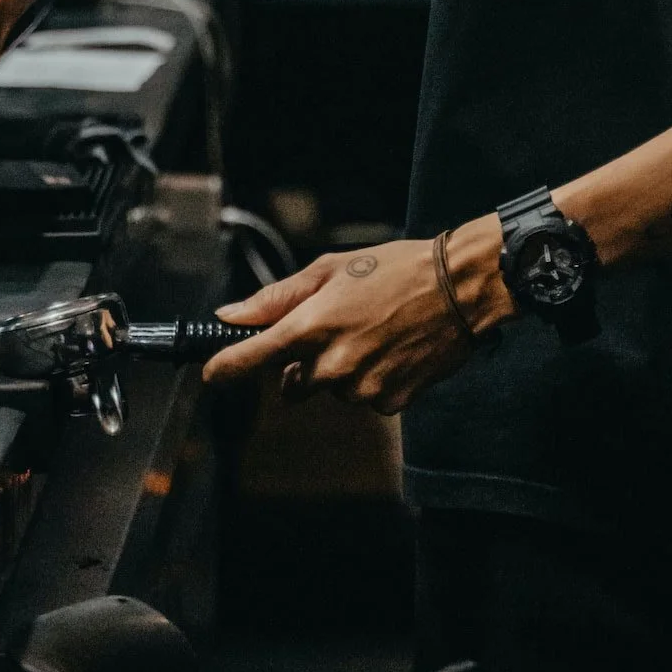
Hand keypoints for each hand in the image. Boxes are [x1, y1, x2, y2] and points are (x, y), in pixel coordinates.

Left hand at [203, 217, 513, 413]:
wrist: (460, 288)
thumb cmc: (395, 269)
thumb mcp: (331, 269)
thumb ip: (277, 298)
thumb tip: (231, 316)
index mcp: (311, 326)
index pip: (249, 360)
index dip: (223, 369)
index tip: (211, 373)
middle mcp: (331, 365)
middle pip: (292, 383)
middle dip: (303, 363)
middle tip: (336, 329)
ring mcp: (360, 388)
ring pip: (332, 390)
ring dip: (342, 369)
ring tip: (375, 332)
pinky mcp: (389, 403)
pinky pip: (365, 398)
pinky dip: (373, 379)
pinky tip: (394, 350)